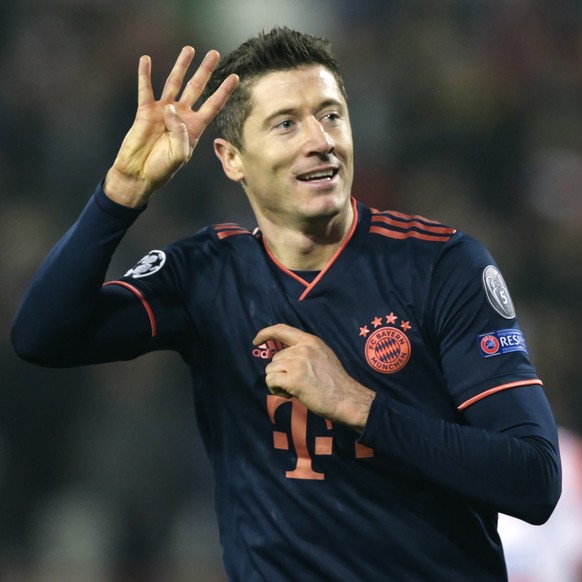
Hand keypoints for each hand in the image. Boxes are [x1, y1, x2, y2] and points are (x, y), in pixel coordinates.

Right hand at [105, 47, 238, 206]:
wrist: (139, 173)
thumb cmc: (162, 168)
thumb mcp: (180, 154)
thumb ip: (181, 132)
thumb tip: (171, 107)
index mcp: (194, 128)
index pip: (213, 105)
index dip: (224, 91)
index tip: (235, 77)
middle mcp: (181, 116)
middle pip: (196, 88)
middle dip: (206, 71)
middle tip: (215, 53)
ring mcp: (163, 112)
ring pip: (174, 83)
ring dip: (181, 66)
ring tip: (189, 50)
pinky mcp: (145, 111)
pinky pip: (145, 89)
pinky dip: (145, 74)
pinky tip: (146, 59)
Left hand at [253, 324, 374, 430]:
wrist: (346, 398)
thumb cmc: (335, 381)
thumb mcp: (323, 355)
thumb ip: (305, 351)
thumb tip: (285, 355)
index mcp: (310, 341)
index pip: (282, 329)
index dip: (266, 333)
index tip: (256, 340)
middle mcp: (302, 349)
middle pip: (275, 358)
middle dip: (280, 372)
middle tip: (296, 382)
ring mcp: (297, 363)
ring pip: (270, 370)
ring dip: (277, 381)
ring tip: (294, 389)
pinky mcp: (293, 379)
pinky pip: (271, 381)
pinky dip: (275, 389)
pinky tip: (289, 394)